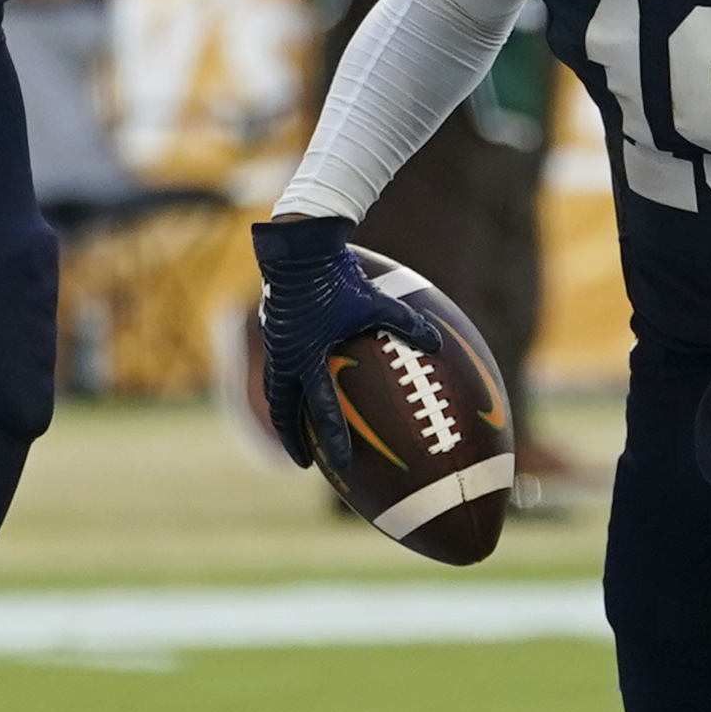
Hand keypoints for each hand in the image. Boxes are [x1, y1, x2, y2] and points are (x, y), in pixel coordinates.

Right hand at [250, 213, 442, 475]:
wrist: (299, 248)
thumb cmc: (338, 276)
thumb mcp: (377, 301)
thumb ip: (407, 323)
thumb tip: (437, 342)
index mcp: (309, 357)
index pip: (322, 408)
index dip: (332, 438)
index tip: (341, 462)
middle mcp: (286, 357)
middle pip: (283, 412)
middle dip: (293, 440)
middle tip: (305, 462)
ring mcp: (276, 345)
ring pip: (275, 391)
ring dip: (284, 414)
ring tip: (292, 429)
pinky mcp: (273, 332)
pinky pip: (276, 367)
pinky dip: (285, 384)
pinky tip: (296, 383)